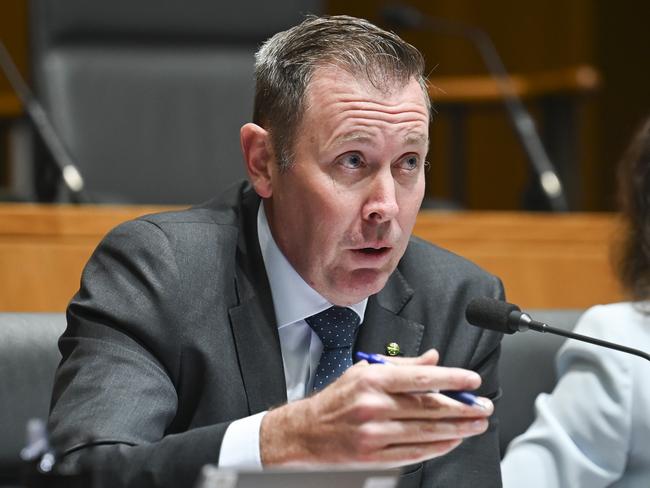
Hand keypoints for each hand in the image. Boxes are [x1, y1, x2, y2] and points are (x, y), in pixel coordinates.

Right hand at [259, 349, 492, 466]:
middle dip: (462, 408)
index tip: (472, 381)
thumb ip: (401, 365)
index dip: (451, 380)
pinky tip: (452, 441)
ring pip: (425, 431)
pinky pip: (414, 451)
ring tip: (476, 425)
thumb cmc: (336, 399)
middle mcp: (373, 405)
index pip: (420, 378)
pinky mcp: (374, 456)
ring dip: (456, 429)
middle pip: (428, 407)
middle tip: (483, 408)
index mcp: (372, 380)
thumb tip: (433, 359)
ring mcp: (374, 433)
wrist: (306, 432)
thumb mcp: (364, 371)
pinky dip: (437, 447)